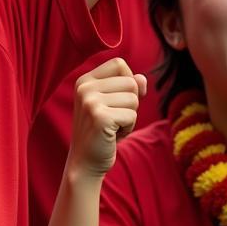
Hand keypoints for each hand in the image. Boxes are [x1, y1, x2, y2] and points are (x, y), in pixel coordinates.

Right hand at [70, 59, 145, 177]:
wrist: (86, 161)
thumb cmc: (103, 131)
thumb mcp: (114, 104)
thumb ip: (128, 87)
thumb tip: (142, 79)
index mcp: (84, 80)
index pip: (119, 64)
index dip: (128, 81)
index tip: (118, 100)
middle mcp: (84, 87)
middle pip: (130, 82)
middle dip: (131, 103)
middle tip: (114, 119)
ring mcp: (90, 102)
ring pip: (134, 99)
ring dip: (130, 117)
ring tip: (113, 127)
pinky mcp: (100, 117)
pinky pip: (132, 116)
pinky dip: (128, 128)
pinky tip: (113, 135)